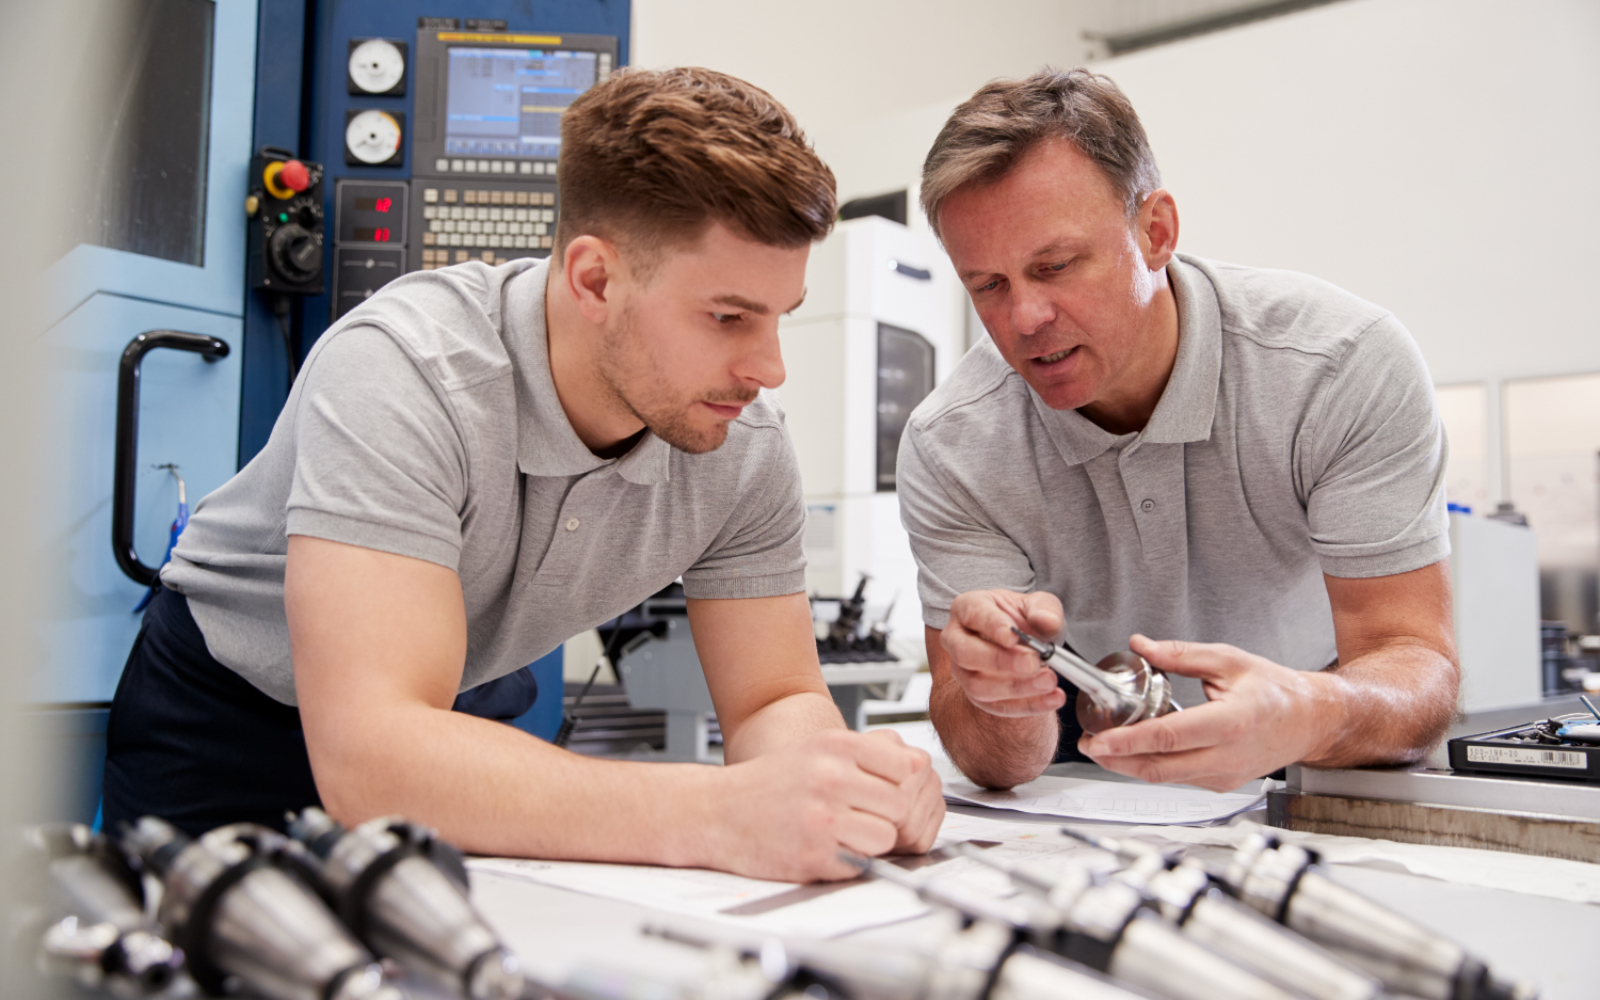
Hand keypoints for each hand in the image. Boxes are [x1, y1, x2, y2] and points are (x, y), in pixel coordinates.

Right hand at [714, 728, 944, 881]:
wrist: (716, 812)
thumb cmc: (770, 782)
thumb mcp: (818, 749)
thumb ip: (868, 755)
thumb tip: (919, 765)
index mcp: (835, 745)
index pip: (906, 764)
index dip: (900, 782)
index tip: (883, 789)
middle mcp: (830, 777)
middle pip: (900, 804)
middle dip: (886, 815)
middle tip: (862, 816)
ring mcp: (822, 818)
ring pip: (886, 837)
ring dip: (871, 841)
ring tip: (844, 833)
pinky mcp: (815, 855)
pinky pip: (861, 863)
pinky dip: (849, 860)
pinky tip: (825, 846)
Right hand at [941, 589, 1067, 717]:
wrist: (1029, 646)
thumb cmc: (1027, 620)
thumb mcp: (1041, 606)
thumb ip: (1045, 610)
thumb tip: (1046, 622)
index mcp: (967, 607)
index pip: (973, 613)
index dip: (991, 625)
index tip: (1013, 636)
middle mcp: (956, 639)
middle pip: (965, 653)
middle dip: (1000, 661)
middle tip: (1033, 663)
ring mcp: (962, 671)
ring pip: (977, 686)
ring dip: (1016, 687)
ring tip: (1049, 681)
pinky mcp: (976, 696)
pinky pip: (996, 706)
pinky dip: (1027, 705)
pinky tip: (1053, 698)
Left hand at [1077, 635, 1340, 791]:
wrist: (1309, 721)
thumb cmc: (1275, 691)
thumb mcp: (1228, 660)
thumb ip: (1180, 655)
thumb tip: (1141, 645)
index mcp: (1230, 723)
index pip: (1168, 737)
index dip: (1128, 741)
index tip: (1099, 738)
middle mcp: (1227, 756)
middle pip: (1159, 768)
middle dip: (1116, 759)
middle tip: (1089, 744)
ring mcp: (1224, 776)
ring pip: (1165, 777)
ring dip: (1129, 765)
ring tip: (1103, 746)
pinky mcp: (1221, 784)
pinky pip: (1178, 778)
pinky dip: (1152, 766)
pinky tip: (1135, 751)